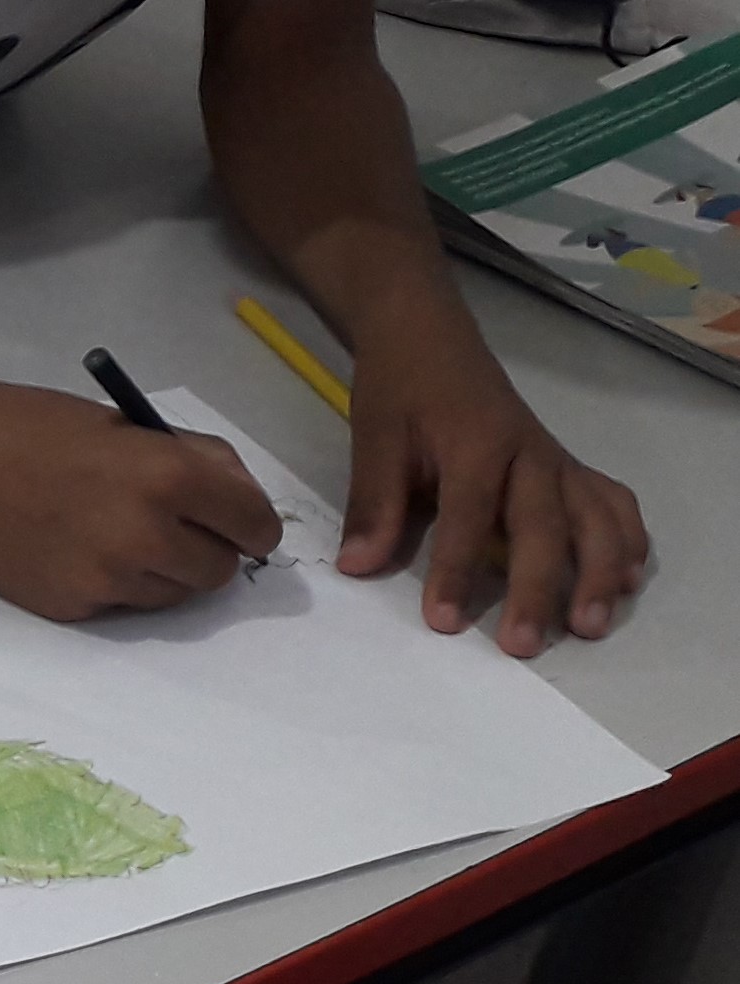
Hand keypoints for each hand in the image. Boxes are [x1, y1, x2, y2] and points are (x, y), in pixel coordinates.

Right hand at [0, 378, 285, 620]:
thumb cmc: (34, 425)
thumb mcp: (126, 426)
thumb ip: (191, 461)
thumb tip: (238, 500)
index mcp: (168, 476)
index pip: (255, 525)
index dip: (250, 522)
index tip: (237, 520)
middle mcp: (146, 535)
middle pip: (220, 572)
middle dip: (208, 549)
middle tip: (173, 525)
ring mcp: (107, 578)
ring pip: (173, 595)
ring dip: (163, 571)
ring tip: (118, 534)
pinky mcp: (72, 607)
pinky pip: (120, 604)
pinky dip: (113, 582)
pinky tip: (74, 548)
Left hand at [338, 336, 646, 655]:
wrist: (430, 337)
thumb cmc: (401, 390)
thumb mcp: (375, 439)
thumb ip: (373, 504)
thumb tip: (358, 566)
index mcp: (477, 444)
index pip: (469, 516)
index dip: (455, 571)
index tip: (442, 622)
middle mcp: (530, 455)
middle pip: (544, 527)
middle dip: (537, 589)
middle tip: (522, 646)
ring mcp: (556, 461)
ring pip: (594, 519)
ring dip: (597, 573)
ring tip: (590, 626)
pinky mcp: (568, 467)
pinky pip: (611, 502)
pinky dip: (625, 540)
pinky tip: (622, 580)